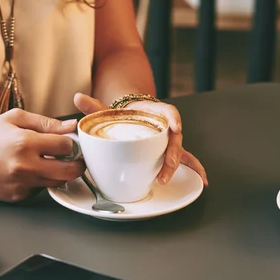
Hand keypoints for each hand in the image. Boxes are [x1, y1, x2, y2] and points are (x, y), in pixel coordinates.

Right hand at [0, 109, 84, 201]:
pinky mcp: (17, 196)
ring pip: (57, 182)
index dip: (70, 142)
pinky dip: (40, 180)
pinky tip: (29, 171)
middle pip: (69, 171)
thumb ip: (46, 123)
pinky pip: (40, 189)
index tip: (67, 141)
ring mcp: (21, 184)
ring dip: (59, 173)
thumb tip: (71, 125)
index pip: (66, 146)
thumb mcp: (15, 119)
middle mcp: (24, 166)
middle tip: (75, 158)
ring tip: (49, 161)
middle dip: (77, 164)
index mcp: (24, 143)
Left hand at [74, 93, 207, 185]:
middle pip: (175, 138)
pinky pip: (186, 160)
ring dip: (178, 165)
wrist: (130, 118)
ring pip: (181, 151)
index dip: (173, 118)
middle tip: (166, 166)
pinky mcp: (170, 152)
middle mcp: (166, 126)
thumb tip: (77, 97)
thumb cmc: (122, 116)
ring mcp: (169, 141)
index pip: (168, 111)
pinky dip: (195, 169)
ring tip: (166, 178)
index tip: (175, 127)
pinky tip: (202, 182)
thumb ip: (94, 106)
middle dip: (173, 153)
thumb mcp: (108, 110)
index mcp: (155, 112)